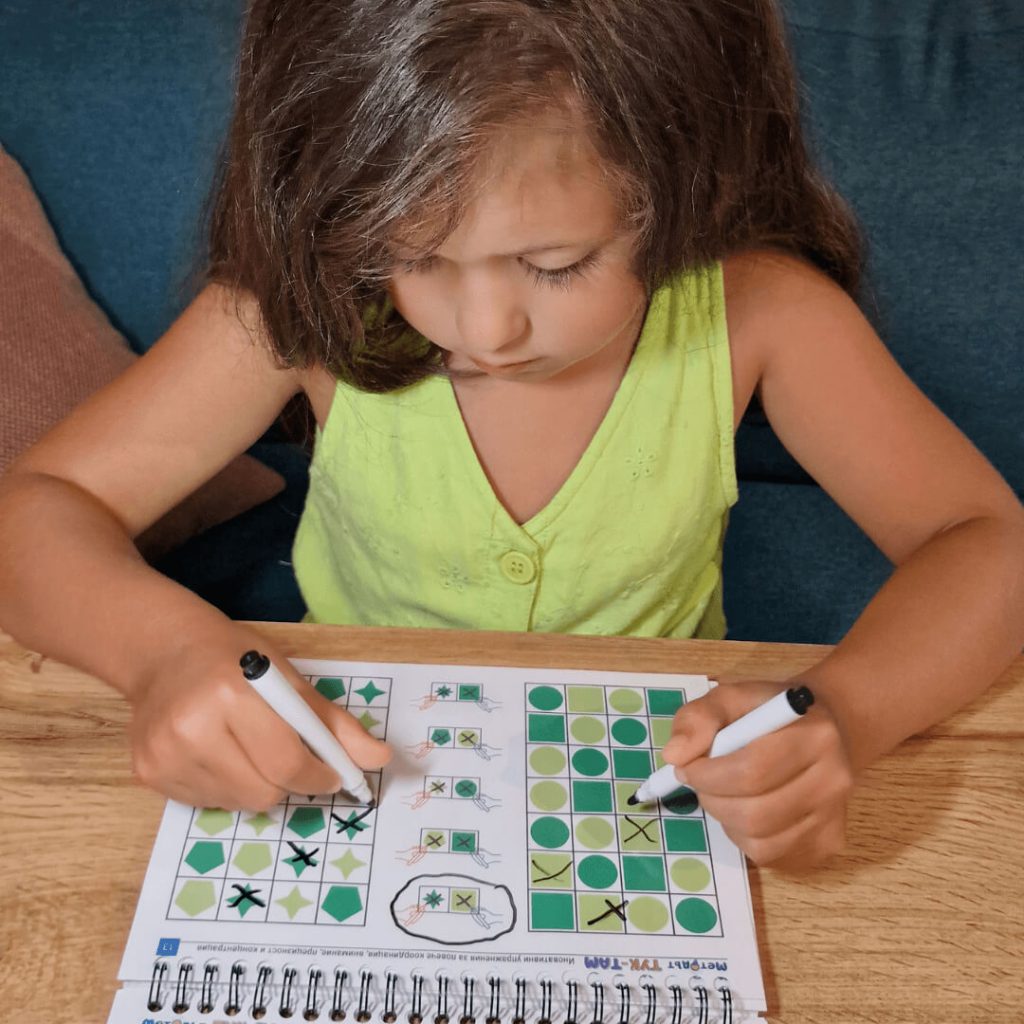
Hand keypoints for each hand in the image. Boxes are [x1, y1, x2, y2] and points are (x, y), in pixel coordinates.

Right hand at [126, 625, 390, 809]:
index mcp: (234, 694)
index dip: (318, 776)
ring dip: (256, 787)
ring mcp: (165, 754)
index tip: (332, 775)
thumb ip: (334, 724)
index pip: (287, 761)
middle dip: (287, 782)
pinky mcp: (147, 773)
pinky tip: (218, 755)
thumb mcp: (290, 679)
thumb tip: (380, 758)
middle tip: (286, 758)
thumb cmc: (236, 660)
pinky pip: (206, 804)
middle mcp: (192, 727)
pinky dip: (225, 789)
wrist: (165, 652)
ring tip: (248, 750)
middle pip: (263, 792)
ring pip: (236, 803)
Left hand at [661, 681, 852, 867]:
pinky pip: (773, 857)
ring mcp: (834, 816)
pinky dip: (746, 838)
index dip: (708, 776)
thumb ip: (697, 719)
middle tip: (701, 783)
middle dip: (713, 800)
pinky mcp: (829, 843)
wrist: (823, 729)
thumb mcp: (728, 698)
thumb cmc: (768, 713)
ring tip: (725, 794)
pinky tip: (747, 810)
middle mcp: (834, 778)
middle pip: (756, 814)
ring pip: (762, 842)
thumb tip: (675, 755)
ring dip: (727, 821)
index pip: (752, 771)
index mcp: (813, 734)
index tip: (687, 768)